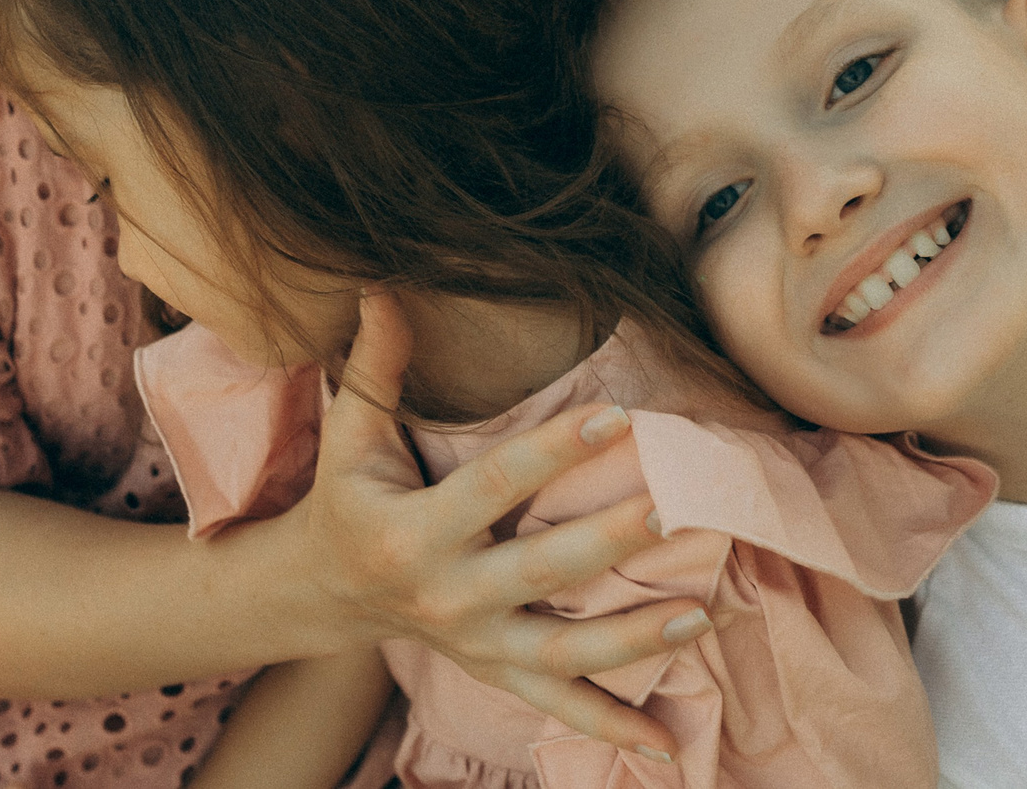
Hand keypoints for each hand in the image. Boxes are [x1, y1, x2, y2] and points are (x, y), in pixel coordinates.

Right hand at [294, 293, 700, 757]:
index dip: (552, 451)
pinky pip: (558, 707)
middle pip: (542, 570)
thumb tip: (383, 285)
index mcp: (412, 532)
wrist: (326, 593)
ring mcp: (475, 644)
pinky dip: (613, 730)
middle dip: (610, 544)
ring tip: (700, 615)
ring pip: (564, 652)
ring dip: (634, 640)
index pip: (495, 486)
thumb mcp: (352, 435)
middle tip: (676, 511)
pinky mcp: (496, 673)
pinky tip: (669, 748)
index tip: (615, 416)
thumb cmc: (348, 497)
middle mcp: (447, 596)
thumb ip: (376, 365)